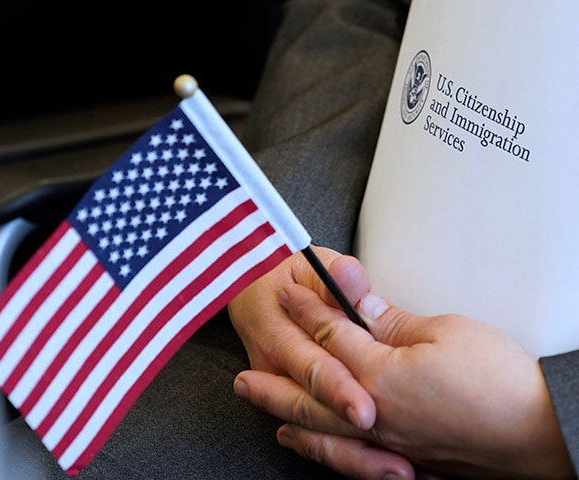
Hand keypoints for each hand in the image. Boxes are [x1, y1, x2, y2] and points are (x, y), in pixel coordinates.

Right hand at [229, 248, 413, 477]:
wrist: (249, 290)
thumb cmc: (285, 277)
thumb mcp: (307, 267)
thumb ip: (332, 276)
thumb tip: (349, 274)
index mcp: (277, 334)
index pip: (312, 366)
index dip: (341, 389)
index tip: (368, 410)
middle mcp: (275, 370)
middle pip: (315, 411)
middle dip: (356, 440)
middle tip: (397, 460)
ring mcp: (281, 391)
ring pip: (316, 434)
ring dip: (356, 457)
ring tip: (397, 470)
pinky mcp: (293, 403)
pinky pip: (319, 438)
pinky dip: (349, 457)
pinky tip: (382, 467)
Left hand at [236, 274, 573, 477]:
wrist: (541, 437)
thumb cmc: (499, 383)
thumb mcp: (443, 332)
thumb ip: (387, 319)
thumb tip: (350, 293)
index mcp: (381, 376)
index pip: (330, 336)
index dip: (306, 310)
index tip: (286, 291)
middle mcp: (374, 414)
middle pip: (308, 391)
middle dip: (271, 378)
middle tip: (240, 372)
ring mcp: (386, 443)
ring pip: (318, 429)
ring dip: (283, 413)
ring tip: (257, 403)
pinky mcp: (403, 461)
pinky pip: (347, 458)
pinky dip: (318, 450)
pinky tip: (305, 443)